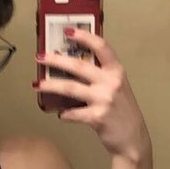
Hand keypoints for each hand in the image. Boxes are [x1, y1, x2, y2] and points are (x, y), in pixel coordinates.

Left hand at [35, 29, 150, 161]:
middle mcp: (111, 82)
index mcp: (116, 71)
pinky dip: (65, 114)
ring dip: (51, 86)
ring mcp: (104, 99)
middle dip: (56, 60)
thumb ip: (100, 76)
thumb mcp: (116, 87)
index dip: (84, 37)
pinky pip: (74, 113)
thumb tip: (72, 67)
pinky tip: (61, 114)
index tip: (68, 31)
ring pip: (71, 88)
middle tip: (40, 57)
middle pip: (79, 66)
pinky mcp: (97, 117)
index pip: (101, 47)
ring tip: (37, 84)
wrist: (132, 137)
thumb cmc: (121, 111)